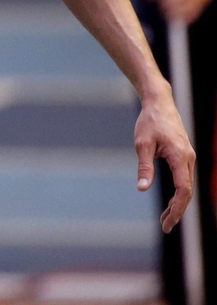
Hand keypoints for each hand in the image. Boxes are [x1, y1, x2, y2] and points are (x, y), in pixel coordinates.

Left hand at [135, 88, 195, 232]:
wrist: (159, 103)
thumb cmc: (149, 121)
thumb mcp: (142, 144)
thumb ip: (144, 167)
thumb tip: (142, 189)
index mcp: (180, 157)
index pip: (184, 190)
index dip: (177, 208)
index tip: (167, 222)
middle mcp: (189, 159)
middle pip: (187, 192)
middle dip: (177, 210)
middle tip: (164, 226)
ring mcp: (188, 158)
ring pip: (187, 186)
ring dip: (178, 203)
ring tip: (165, 219)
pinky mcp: (184, 156)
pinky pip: (185, 179)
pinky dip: (179, 193)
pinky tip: (171, 202)